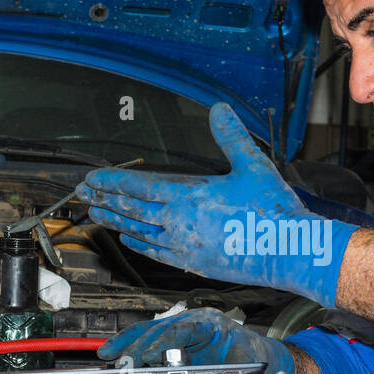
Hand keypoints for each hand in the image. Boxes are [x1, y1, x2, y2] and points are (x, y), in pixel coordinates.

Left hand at [74, 102, 355, 307]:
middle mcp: (180, 225)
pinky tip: (130, 240)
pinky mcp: (196, 265)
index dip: (112, 181)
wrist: (289, 251)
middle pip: (132, 211)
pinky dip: (140, 245)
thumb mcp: (253, 165)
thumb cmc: (273, 210)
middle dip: (106, 200)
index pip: (139, 187)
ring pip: (141, 233)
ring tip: (98, 216)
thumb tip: (219, 109)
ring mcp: (185, 248)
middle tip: (84, 195)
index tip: (91, 179)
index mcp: (189, 198)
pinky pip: (158, 253)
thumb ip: (231, 137)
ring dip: (117, 223)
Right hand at [98, 308, 294, 373]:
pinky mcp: (180, 337)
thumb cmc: (257, 364)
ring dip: (127, 341)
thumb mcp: (245, 371)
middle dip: (135, 344)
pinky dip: (134, 344)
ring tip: (107, 353)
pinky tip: (118, 351)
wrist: (265, 360)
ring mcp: (186, 327)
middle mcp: (196, 321)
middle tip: (116, 359)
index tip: (143, 356)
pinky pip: (153, 337)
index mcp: (212, 324)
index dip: (158, 343)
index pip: (179, 330)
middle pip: (159, 328)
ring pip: (151, 329)